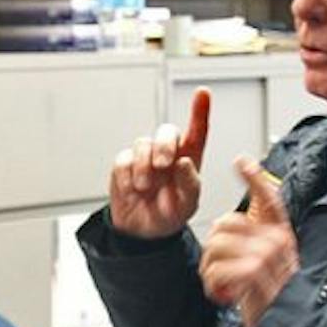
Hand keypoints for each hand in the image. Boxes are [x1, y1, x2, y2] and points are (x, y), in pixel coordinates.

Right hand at [107, 87, 210, 239]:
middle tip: (163, 165)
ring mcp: (145, 158)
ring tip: (146, 187)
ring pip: (143, 143)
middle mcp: (167, 153)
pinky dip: (127, 176)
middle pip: (167, 131)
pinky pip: (123, 160)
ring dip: (144, 166)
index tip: (203, 93)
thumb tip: (183, 162)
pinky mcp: (124, 165)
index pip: (197, 131)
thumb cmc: (170, 213)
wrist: (144, 233)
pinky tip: (132, 189)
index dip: (200, 111)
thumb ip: (190, 184)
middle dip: (165, 144)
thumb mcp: (188, 205)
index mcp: (189, 159)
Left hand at [199, 157, 298, 326]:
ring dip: (209, 269)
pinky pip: (216, 269)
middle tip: (216, 270)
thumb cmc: (275, 299)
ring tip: (220, 285)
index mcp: (281, 236)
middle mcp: (276, 242)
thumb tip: (225, 227)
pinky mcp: (253, 274)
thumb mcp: (271, 266)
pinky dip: (212, 285)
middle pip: (225, 223)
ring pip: (216, 245)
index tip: (242, 161)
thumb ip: (256, 244)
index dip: (255, 179)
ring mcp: (266, 257)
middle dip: (211, 248)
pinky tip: (222, 296)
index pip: (270, 200)